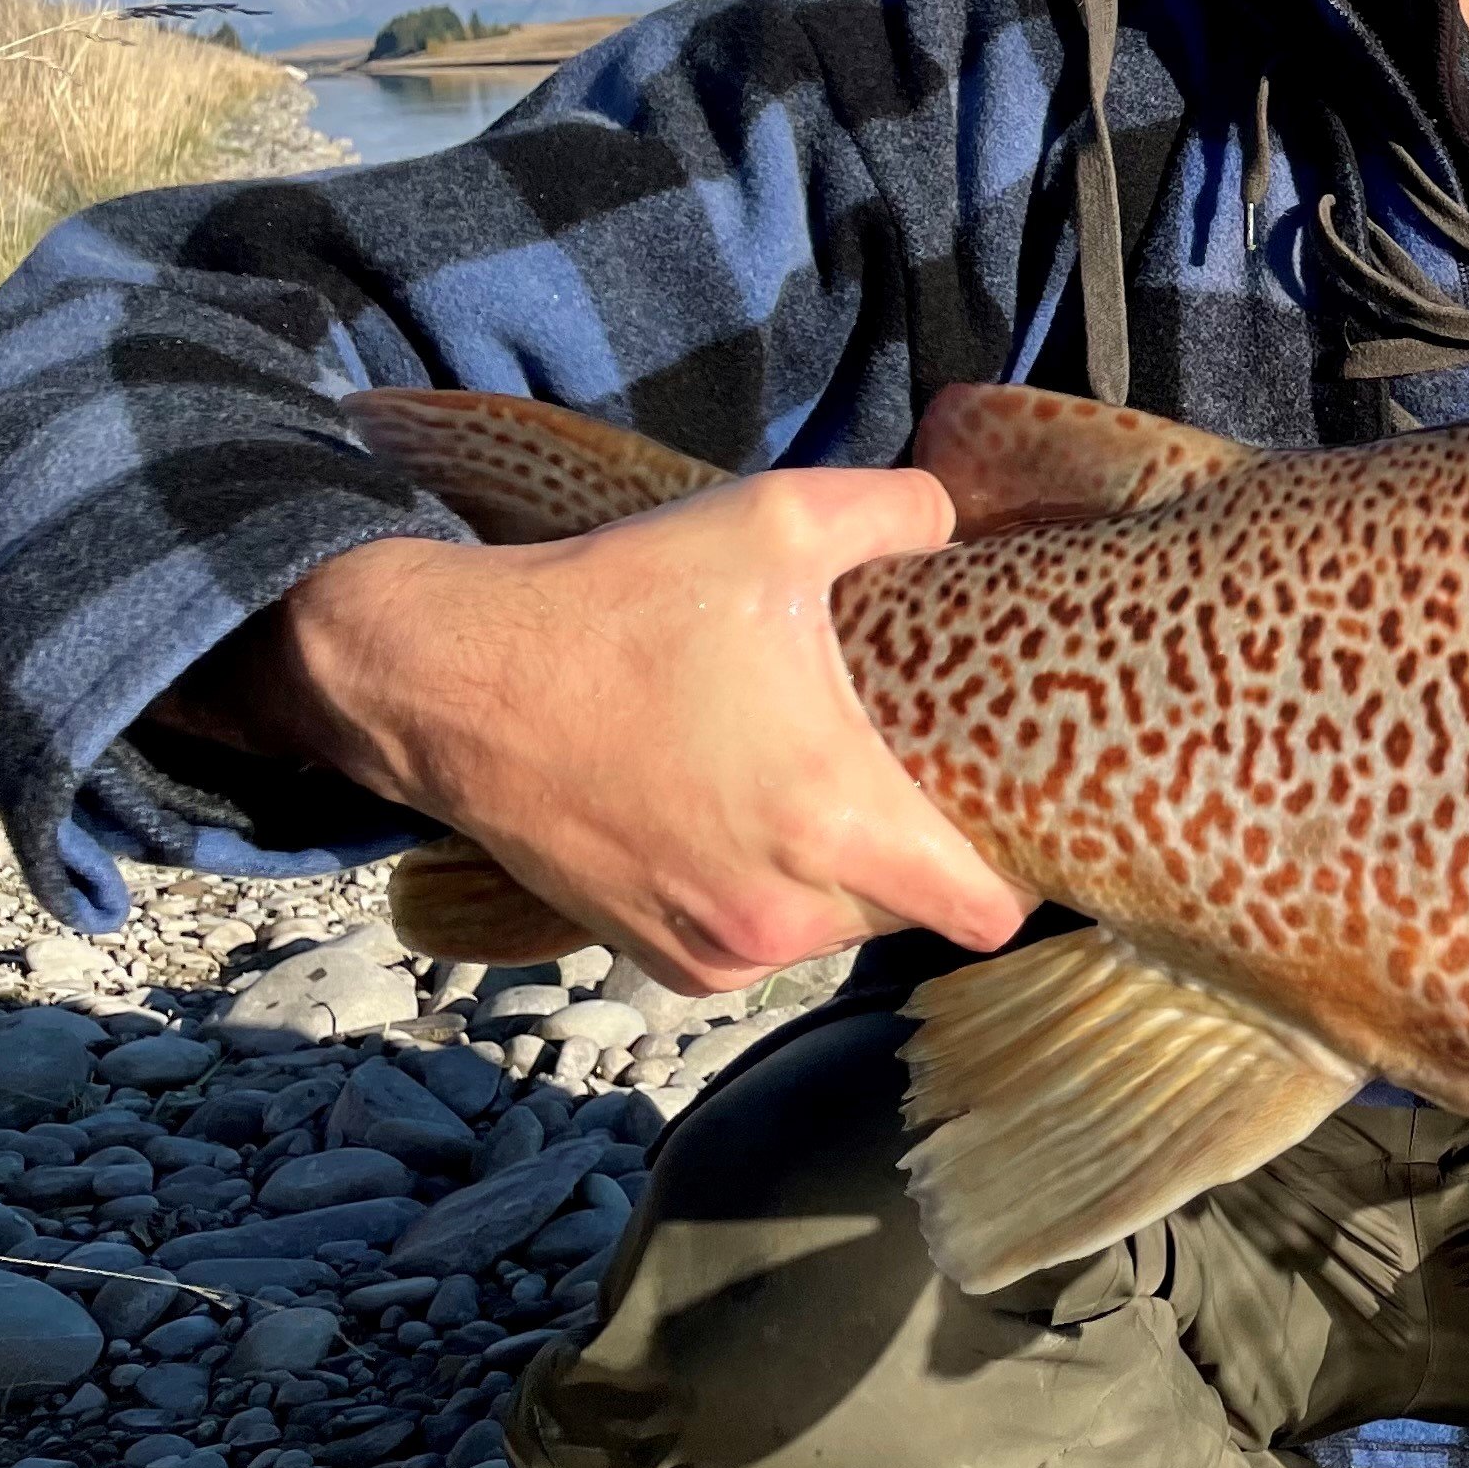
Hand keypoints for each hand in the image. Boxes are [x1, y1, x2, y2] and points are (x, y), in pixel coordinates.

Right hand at [236, 469, 1027, 993]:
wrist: (455, 681)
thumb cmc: (621, 602)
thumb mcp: (776, 520)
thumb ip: (901, 510)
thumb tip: (959, 515)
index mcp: (837, 819)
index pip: (984, 914)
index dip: (1014, 874)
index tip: (1007, 821)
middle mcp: (784, 909)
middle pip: (910, 912)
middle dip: (918, 854)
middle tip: (906, 777)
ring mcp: (718, 945)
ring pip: (832, 929)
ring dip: (836, 878)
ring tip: (813, 789)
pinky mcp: (660, 957)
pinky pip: (755, 942)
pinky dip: (764, 899)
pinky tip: (745, 822)